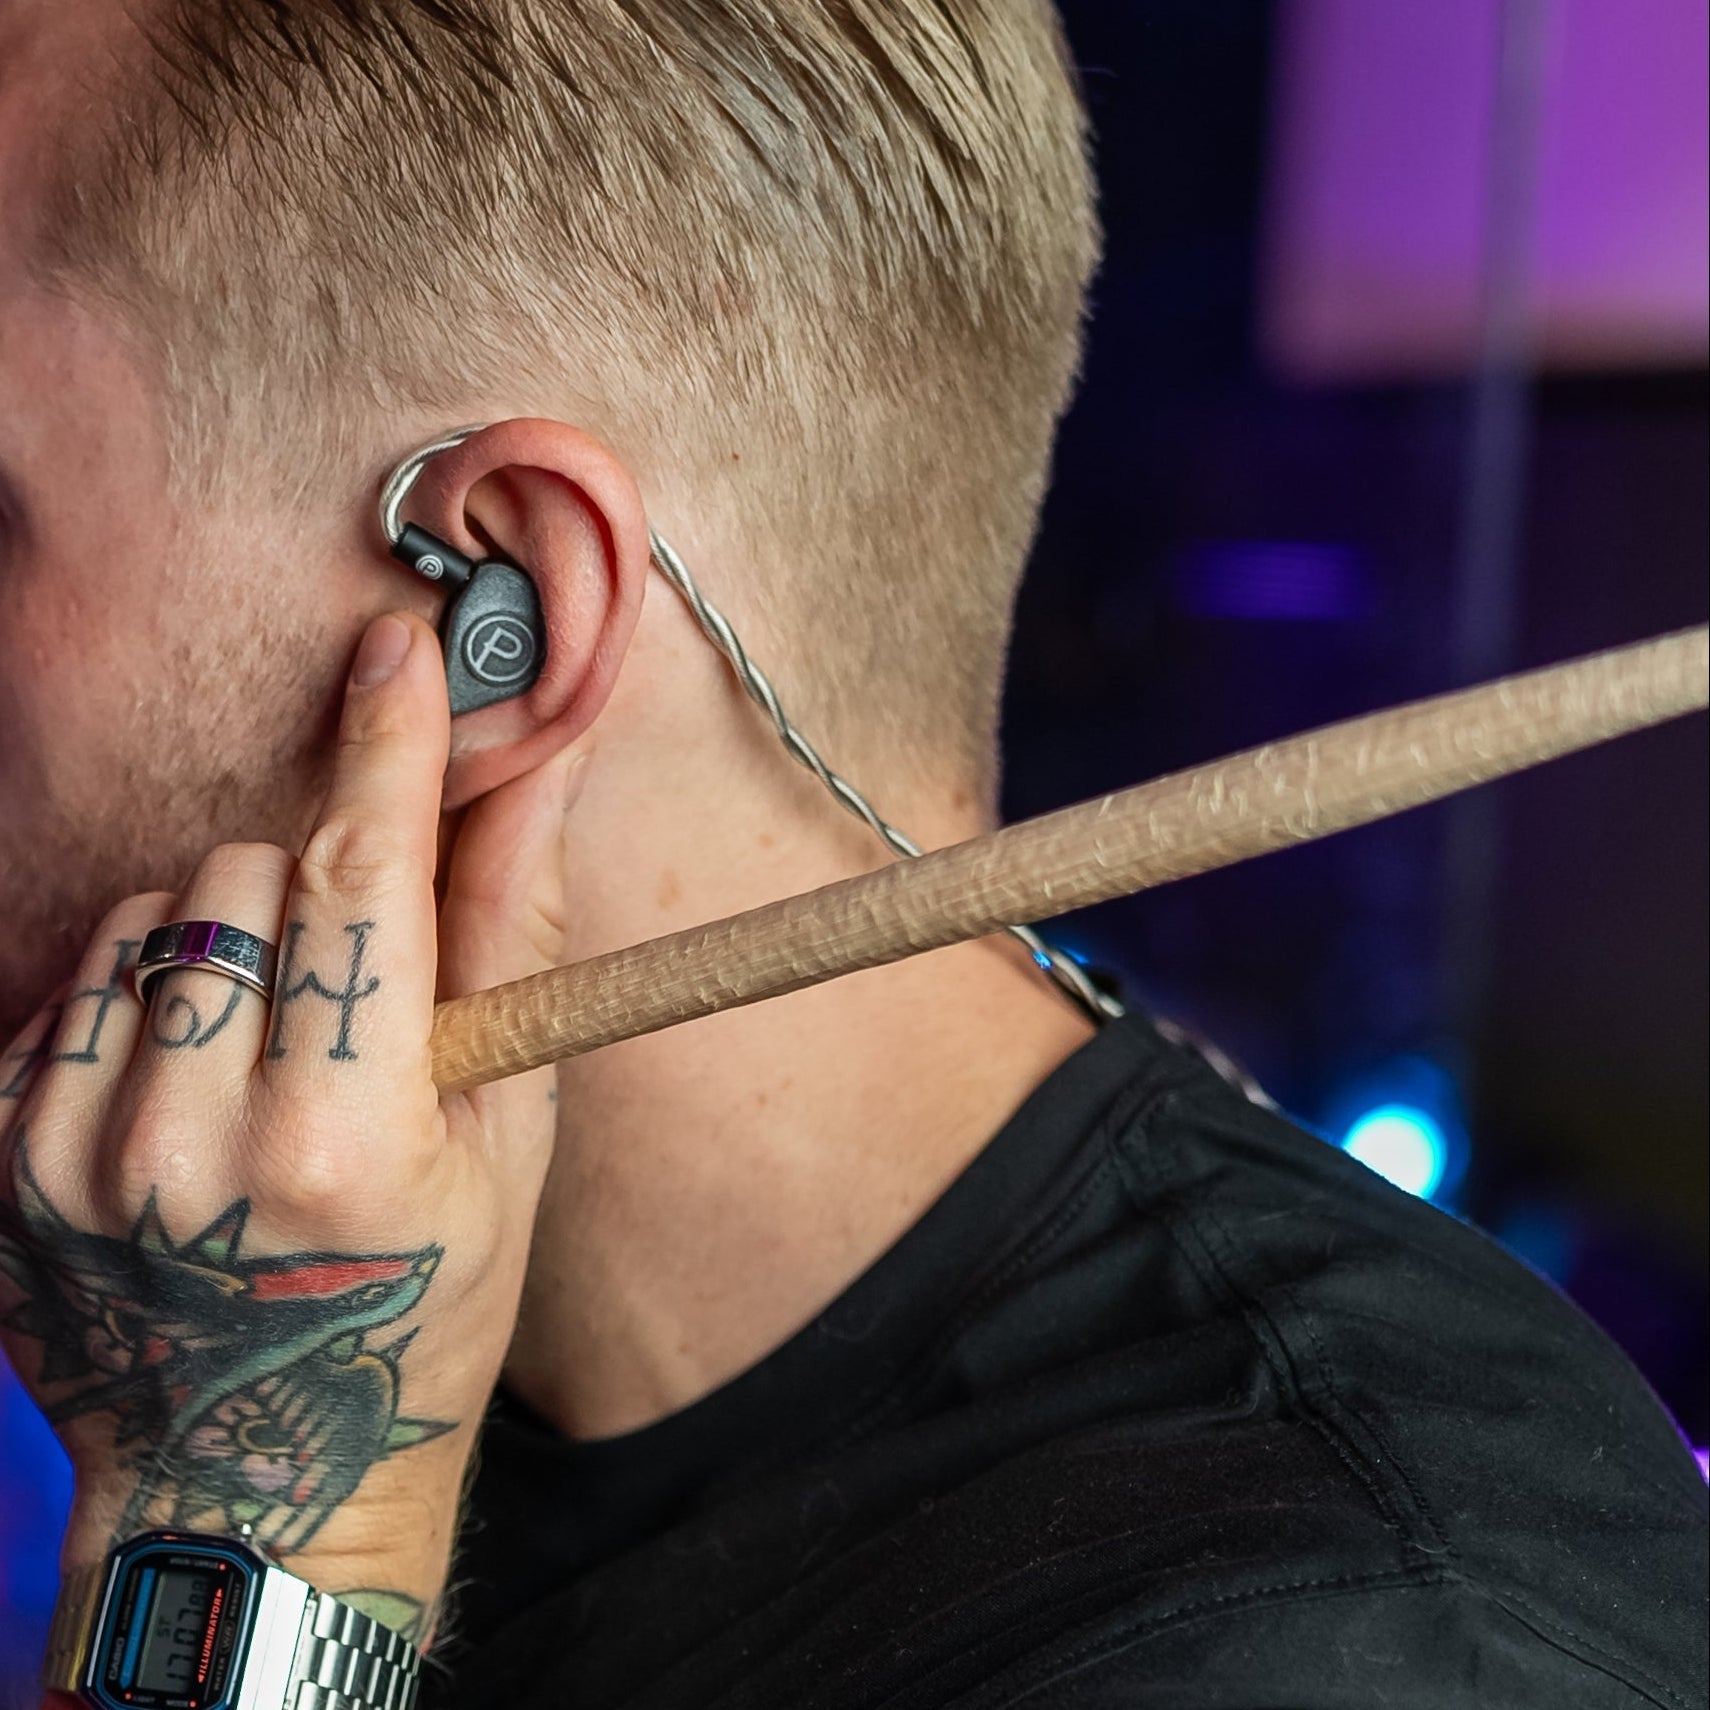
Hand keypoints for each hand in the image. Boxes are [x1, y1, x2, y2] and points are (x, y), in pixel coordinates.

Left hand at [0, 612, 569, 1643]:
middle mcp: (191, 1149)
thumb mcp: (509, 1137)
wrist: (255, 1477)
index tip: (397, 648)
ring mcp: (74, 1159)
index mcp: (345, 1143)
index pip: (363, 884)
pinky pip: (74, 984)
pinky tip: (187, 1079)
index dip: (387, 749)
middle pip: (243, 875)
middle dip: (308, 882)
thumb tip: (539, 776)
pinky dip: (143, 995)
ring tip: (264, 1044)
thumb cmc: (424, 1303)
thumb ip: (519, 942)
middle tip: (347, 983)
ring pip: (151, 916)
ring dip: (220, 939)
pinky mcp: (3, 1164)